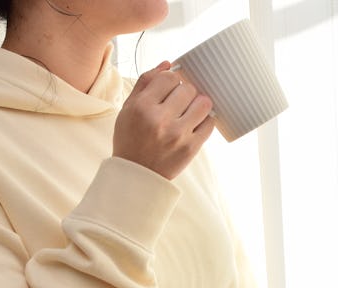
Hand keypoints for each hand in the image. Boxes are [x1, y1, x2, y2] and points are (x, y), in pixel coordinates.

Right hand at [113, 61, 214, 179]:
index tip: (168, 90)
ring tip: (189, 111)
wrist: (136, 174)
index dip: (171, 80)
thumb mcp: (128, 108)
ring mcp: (177, 135)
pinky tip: (195, 123)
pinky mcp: (190, 148)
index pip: (169, 77)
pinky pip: (209, 124)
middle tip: (178, 103)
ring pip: (203, 103)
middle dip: (184, 92)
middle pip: (187, 89)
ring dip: (198, 104)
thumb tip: (167, 63)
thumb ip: (146, 82)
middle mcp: (160, 119)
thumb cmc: (130, 139)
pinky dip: (205, 120)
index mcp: (142, 107)